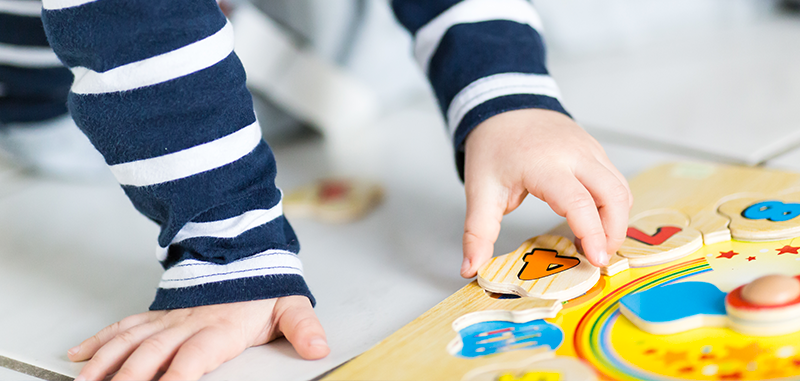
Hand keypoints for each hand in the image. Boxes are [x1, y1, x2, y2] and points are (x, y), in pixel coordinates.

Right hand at [68, 296, 328, 380]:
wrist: (241, 248)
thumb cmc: (262, 285)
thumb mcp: (290, 304)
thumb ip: (302, 327)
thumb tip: (319, 346)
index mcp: (221, 327)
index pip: (195, 357)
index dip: (178, 376)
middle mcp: (188, 324)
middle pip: (152, 353)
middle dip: (129, 377)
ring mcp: (169, 318)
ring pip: (131, 341)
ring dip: (106, 363)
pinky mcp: (157, 313)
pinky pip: (124, 325)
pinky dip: (100, 340)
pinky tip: (80, 355)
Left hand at [460, 108, 631, 276]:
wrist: (503, 106)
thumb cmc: (493, 147)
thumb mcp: (480, 191)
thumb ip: (478, 233)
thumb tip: (471, 269)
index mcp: (544, 164)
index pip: (578, 202)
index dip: (592, 233)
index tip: (596, 261)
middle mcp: (574, 155)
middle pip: (613, 195)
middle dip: (613, 232)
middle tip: (597, 259)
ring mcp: (589, 150)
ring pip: (620, 188)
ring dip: (616, 220)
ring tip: (595, 244)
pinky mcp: (596, 150)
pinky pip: (616, 180)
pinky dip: (613, 205)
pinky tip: (594, 222)